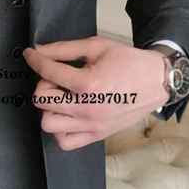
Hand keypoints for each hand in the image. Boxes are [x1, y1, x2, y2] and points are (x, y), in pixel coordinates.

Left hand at [22, 36, 168, 150]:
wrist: (156, 81)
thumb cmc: (129, 62)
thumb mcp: (97, 47)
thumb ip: (64, 49)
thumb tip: (39, 50)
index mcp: (88, 84)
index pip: (48, 73)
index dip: (35, 60)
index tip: (31, 55)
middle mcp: (88, 108)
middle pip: (42, 100)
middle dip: (44, 85)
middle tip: (56, 78)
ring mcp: (92, 125)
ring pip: (48, 124)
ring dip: (49, 109)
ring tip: (62, 97)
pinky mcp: (97, 135)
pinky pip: (65, 142)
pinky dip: (60, 129)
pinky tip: (67, 114)